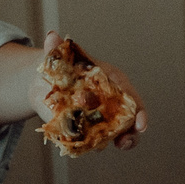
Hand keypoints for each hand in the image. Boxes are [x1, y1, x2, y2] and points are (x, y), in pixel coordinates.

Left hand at [33, 32, 147, 150]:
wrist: (44, 81)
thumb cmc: (60, 66)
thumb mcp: (58, 57)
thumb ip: (56, 49)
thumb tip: (52, 36)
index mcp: (112, 81)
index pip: (132, 98)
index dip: (139, 112)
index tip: (140, 124)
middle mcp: (111, 102)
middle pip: (130, 121)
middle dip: (131, 133)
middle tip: (124, 142)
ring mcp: (101, 118)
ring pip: (117, 134)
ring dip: (117, 141)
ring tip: (109, 146)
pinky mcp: (88, 130)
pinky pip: (95, 141)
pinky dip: (92, 145)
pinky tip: (84, 147)